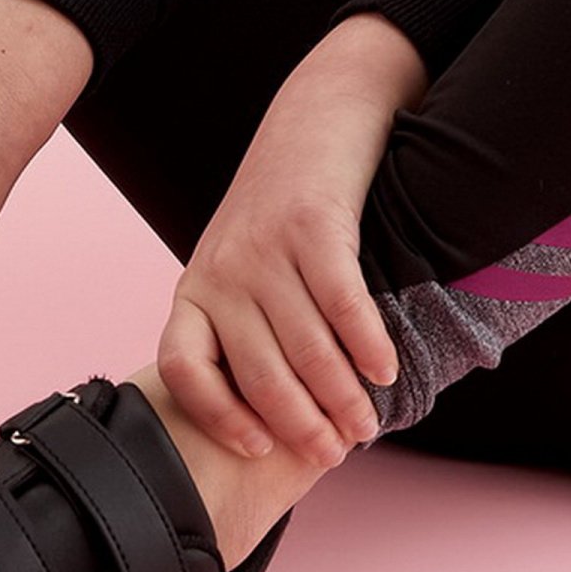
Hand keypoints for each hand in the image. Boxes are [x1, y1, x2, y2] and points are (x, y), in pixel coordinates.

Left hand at [157, 15, 423, 467]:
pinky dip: (367, 346)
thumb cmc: (283, 208)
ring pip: (306, 348)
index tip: (258, 446)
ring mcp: (266, 248)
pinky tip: (386, 372)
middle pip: (258, 373)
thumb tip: (276, 414)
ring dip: (341, 399)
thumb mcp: (240, 263)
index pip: (184, 369)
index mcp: (196, 288)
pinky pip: (342, 304)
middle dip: (301, 425)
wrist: (317, 117)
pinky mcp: (313, 225)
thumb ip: (245, 326)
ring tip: (366, 427)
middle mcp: (223, 271)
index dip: (218, 416)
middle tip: (337, 454)